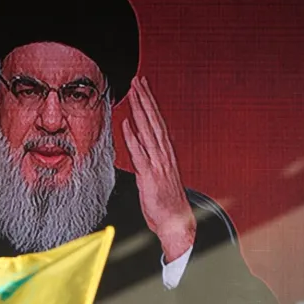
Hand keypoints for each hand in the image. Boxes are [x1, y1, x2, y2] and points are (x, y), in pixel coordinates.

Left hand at [122, 76, 195, 261]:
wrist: (177, 223)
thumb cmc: (166, 202)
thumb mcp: (156, 175)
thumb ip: (147, 158)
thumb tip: (137, 145)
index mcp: (166, 152)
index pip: (157, 121)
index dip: (149, 103)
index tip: (143, 86)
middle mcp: (164, 154)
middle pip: (154, 120)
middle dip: (145, 98)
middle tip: (138, 80)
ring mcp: (158, 164)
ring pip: (149, 131)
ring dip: (140, 110)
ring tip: (133, 92)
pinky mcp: (150, 176)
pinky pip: (140, 153)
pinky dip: (133, 138)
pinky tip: (126, 124)